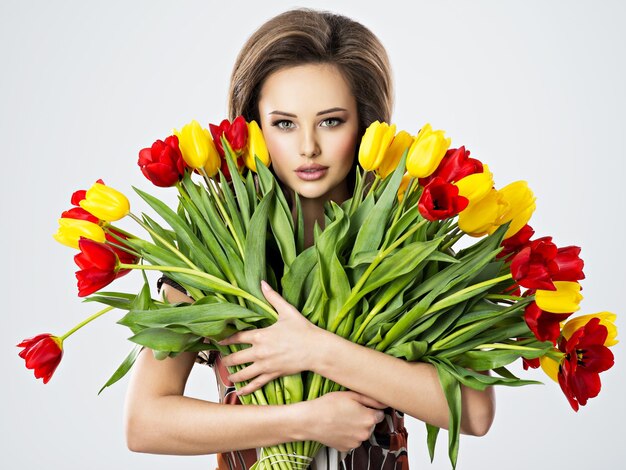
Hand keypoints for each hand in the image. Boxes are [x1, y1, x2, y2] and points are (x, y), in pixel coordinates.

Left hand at [218, 280, 323, 395]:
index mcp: (261, 335)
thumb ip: (272, 297)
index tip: (217, 341)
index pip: (238, 337)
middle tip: (221, 361)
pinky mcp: (273, 374)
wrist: (316, 349)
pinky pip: (257, 383)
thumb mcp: (287, 311)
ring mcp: (266, 365)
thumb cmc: (303, 330)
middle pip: (237, 357)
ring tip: (228, 376)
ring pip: (244, 373)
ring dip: (234, 375)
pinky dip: (248, 388)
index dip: (225, 339)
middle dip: (227, 360)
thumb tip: (262, 283)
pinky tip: (241, 391)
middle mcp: (260, 352)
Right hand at [304, 391, 387, 451]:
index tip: (362, 406)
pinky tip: (338, 426)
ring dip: (355, 426)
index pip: (380, 414)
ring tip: (342, 418)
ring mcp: (356, 442)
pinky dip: (348, 434)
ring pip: (361, 432)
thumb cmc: (328, 405)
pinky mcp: (346, 448)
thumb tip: (383, 402)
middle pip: (370, 424)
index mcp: (369, 418)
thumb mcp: (351, 395)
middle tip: (349, 410)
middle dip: (363, 417)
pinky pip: (352, 440)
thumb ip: (371, 399)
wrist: (310, 420)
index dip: (370, 408)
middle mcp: (365, 433)